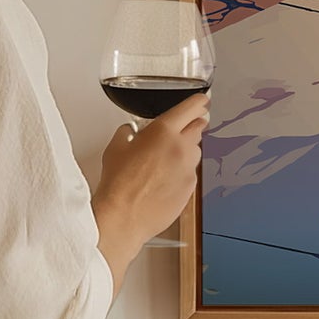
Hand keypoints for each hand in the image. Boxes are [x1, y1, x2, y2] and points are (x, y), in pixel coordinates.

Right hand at [92, 91, 209, 292]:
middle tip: (182, 128)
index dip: (199, 102)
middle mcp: (181, 148)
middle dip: (192, 125)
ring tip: (166, 159)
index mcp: (164, 131)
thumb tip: (130, 131)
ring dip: (186, 150)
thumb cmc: (118, 184)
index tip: (202, 101)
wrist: (124, 216)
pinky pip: (191, 173)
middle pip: (198, 128)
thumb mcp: (115, 148)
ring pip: (195, 152)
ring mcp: (189, 169)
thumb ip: (127, 133)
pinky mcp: (191, 188)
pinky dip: (182, 172)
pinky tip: (165, 180)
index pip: (191, 107)